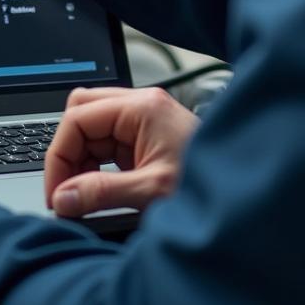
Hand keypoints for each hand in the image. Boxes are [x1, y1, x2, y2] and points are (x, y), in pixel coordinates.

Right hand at [44, 87, 198, 217]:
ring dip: (81, 160)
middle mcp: (142, 106)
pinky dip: (96, 165)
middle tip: (67, 190)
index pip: (78, 118)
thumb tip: (63, 198)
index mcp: (143, 108)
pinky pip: (107, 142)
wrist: (247, 193)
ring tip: (84, 194)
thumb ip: (102, 193)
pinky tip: (100, 189)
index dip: (59, 156)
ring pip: (91, 128)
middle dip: (68, 152)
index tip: (57, 193)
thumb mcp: (151, 192)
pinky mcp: (147, 137)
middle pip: (81, 113)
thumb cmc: (212, 186)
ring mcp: (144, 120)